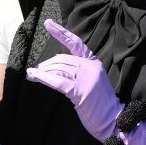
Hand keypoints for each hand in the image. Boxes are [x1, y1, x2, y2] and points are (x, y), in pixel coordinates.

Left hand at [26, 19, 121, 140]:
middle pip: (62, 59)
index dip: (60, 33)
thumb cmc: (100, 103)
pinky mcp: (80, 90)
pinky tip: (33, 76)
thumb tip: (54, 65)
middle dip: (46, 65)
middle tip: (35, 71)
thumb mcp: (92, 81)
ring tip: (32, 75)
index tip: (47, 23)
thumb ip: (78, 70)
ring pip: (58, 69)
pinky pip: (57, 81)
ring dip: (42, 72)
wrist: (114, 120)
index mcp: (94, 62)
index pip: (75, 43)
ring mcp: (86, 77)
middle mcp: (91, 66)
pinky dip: (43, 78)